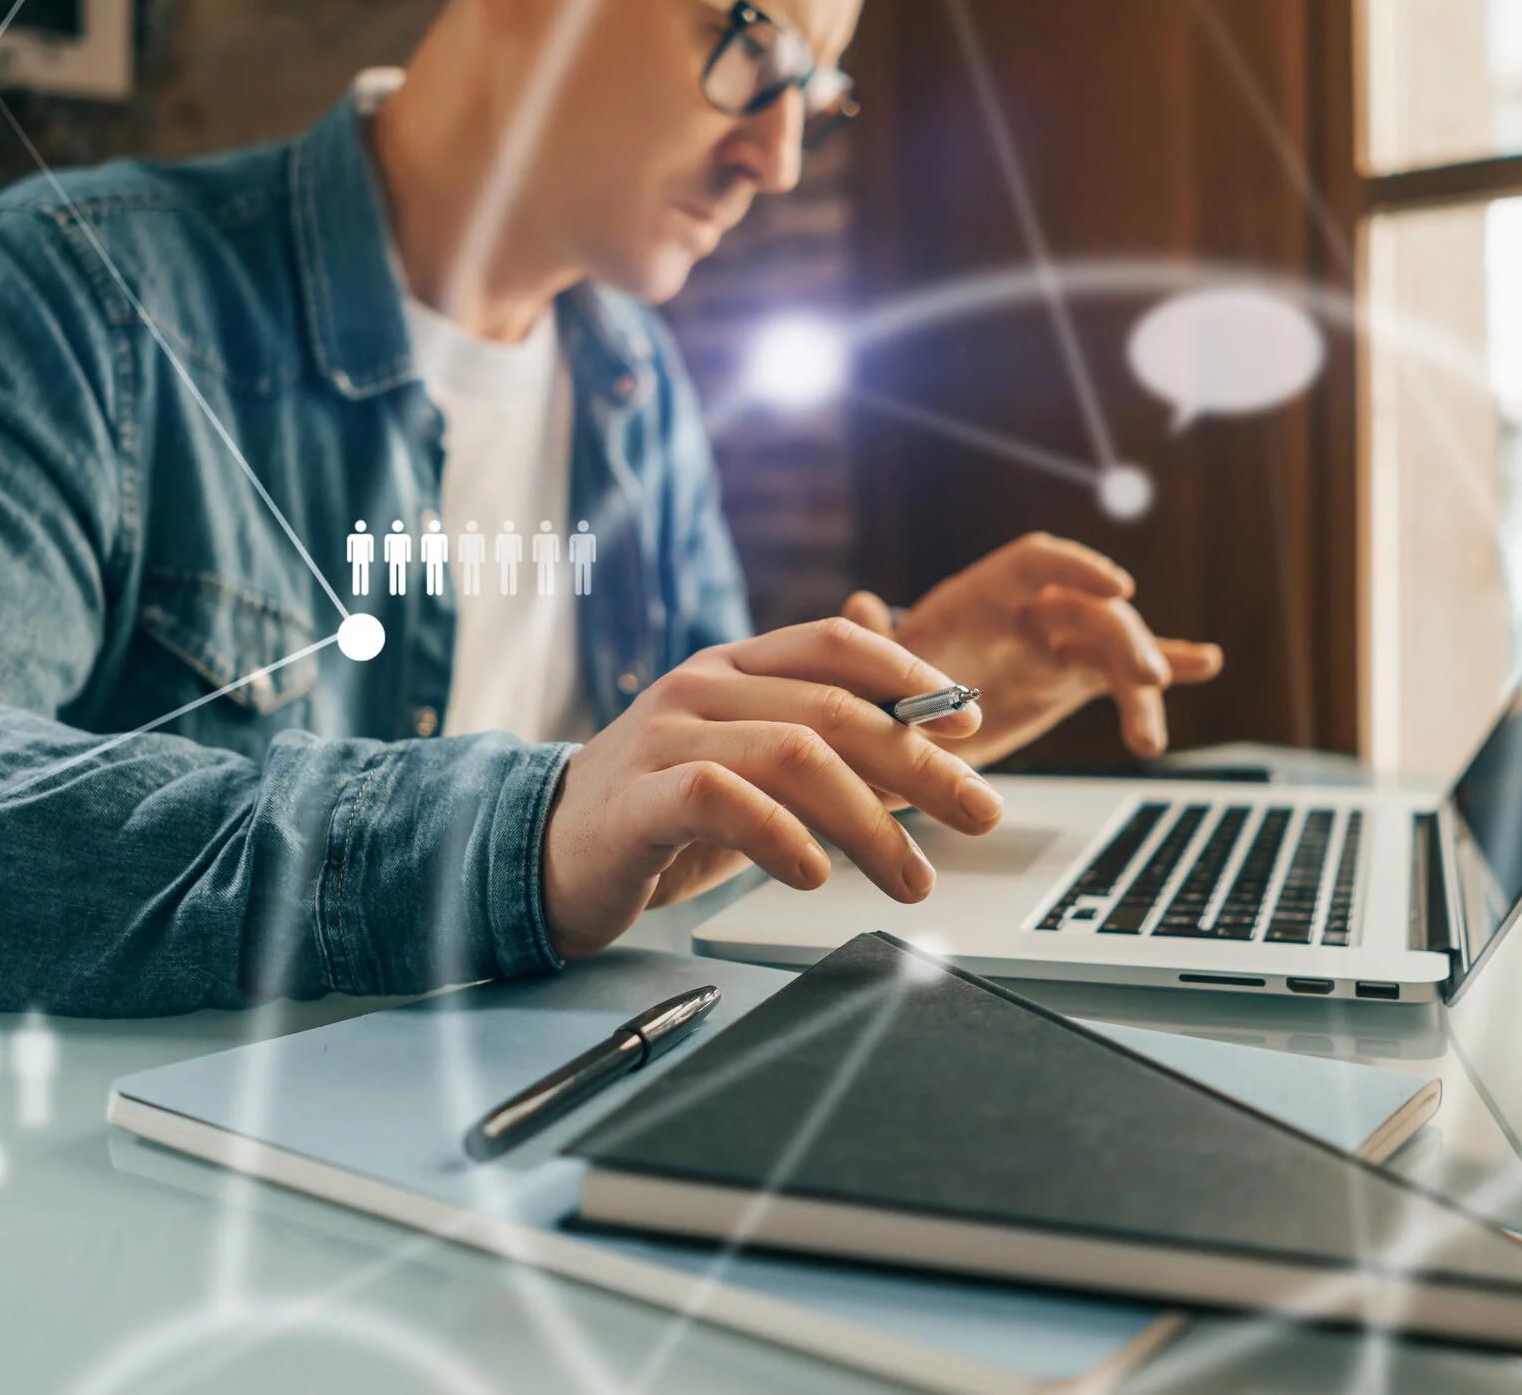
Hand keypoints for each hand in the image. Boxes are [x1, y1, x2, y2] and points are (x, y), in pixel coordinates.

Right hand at [540, 618, 1000, 959]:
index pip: (834, 644)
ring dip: (870, 821)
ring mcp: (664, 737)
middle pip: (832, 707)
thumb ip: (826, 748)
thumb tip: (929, 741)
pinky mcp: (637, 798)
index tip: (969, 723)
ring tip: (912, 877)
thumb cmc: (661, 813)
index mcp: (732, 668)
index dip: (911, 675)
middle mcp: (700, 687)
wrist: (543, 855)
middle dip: (920, 763)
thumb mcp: (752, 769)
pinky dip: (782, 835)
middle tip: (979, 813)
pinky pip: (723, 799)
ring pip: (792, 754)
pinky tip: (815, 873)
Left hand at [844, 533, 1222, 765]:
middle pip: (1087, 608)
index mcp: (976, 597)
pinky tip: (1204, 663)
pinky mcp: (1066, 682)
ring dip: (1144, 680)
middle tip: (1144, 680)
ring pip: (1112, 647)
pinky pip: (1118, 674)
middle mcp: (1021, 614)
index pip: (1035, 563)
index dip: (1078, 568)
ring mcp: (1049, 646)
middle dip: (1125, 639)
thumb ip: (874, 641)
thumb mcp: (866, 671)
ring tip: (1148, 738)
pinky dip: (1163, 669)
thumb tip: (859, 606)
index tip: (1120, 589)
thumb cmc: (872, 694)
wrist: (884, 740)